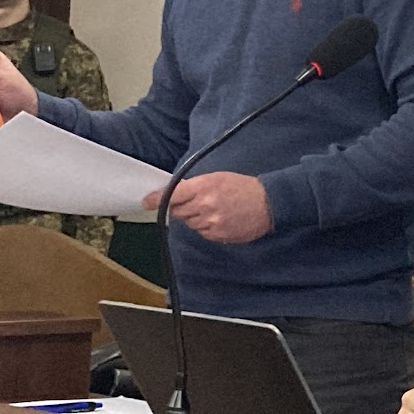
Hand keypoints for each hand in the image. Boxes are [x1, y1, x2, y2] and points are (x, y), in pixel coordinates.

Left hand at [144, 172, 271, 243]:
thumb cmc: (242, 187)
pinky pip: (202, 233)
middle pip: (178, 212)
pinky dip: (206, 227)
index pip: (172, 195)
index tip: (146, 202)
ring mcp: (211, 223)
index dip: (157, 199)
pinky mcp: (218, 236)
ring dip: (195, 218)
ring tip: (213, 209)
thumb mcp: (217, 177)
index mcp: (203, 188)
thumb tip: (175, 194)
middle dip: (183, 208)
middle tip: (196, 201)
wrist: (268, 203)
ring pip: (190, 224)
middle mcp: (204, 206)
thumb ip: (194, 186)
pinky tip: (220, 219)